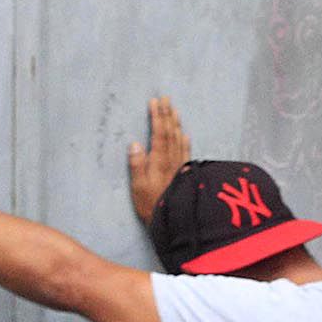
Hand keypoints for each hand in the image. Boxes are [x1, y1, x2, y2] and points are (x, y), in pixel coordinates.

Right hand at [127, 96, 191, 225]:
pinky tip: (185, 134)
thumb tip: (135, 143)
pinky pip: (187, 152)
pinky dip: (185, 140)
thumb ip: (137, 165)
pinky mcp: (186, 174)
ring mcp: (180, 167)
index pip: (159, 134)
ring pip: (180, 140)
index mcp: (159, 162)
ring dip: (176, 123)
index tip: (155, 102)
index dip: (157, 117)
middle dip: (167, 114)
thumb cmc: (152, 206)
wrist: (176, 223)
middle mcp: (172, 161)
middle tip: (166, 98)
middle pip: (170, 133)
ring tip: (174, 110)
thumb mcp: (138, 188)